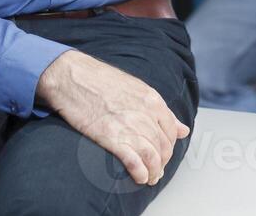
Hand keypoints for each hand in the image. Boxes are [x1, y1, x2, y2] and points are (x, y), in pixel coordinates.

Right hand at [37, 49, 188, 185]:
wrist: (73, 77)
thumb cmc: (102, 80)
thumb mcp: (137, 88)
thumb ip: (160, 110)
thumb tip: (183, 129)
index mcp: (152, 100)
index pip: (171, 130)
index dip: (169, 146)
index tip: (163, 154)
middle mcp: (144, 114)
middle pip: (163, 145)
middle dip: (163, 161)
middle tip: (157, 170)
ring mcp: (129, 126)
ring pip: (152, 156)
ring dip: (154, 171)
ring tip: (150, 178)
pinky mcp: (111, 137)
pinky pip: (134, 161)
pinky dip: (140, 172)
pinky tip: (139, 178)